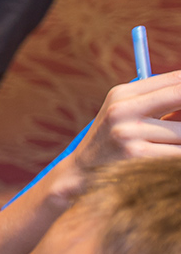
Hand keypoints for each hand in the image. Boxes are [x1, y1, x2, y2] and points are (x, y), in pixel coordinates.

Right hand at [64, 70, 180, 191]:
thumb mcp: (126, 113)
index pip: (175, 80)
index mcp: (122, 94)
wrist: (81, 173)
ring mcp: (128, 134)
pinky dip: (177, 153)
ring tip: (172, 142)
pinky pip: (177, 153)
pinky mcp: (136, 156)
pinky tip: (169, 155)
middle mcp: (122, 110)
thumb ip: (158, 101)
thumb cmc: (114, 140)